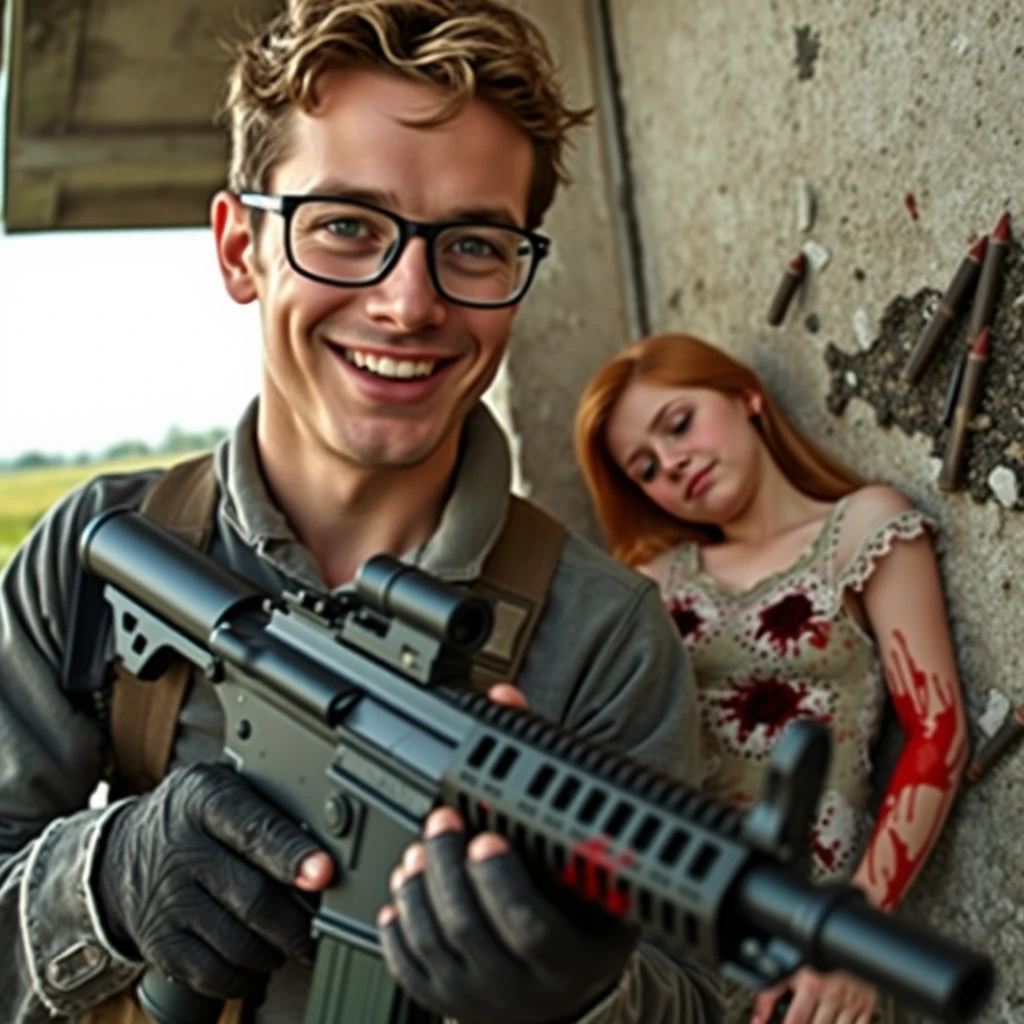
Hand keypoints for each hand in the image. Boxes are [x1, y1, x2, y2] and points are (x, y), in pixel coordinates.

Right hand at [94, 762, 333, 999]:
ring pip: (238, 941)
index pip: (254, 831)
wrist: (122, 854)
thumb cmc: (194, 817)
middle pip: (252, 896)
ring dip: (277, 949)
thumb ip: (268, 807)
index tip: (324, 873)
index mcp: (204, 801)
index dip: (292, 856)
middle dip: (297, 918)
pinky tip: (261, 961)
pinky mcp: (158, 944)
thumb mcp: (225, 787)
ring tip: (294, 939)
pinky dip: (247, 976)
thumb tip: (327, 838)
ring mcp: (168, 902)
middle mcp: (181, 852)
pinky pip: (212, 974)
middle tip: (323, 922)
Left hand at [377, 683, 636, 1022]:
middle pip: (471, 932)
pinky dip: (399, 928)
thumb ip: (548, 779)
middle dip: (449, 870)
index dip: (501, 881)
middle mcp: (526, 990)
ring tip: (416, 852)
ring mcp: (482, 1001)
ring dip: (419, 892)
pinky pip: (411, 971)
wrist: (571, 991)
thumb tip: (504, 699)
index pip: (531, 927)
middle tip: (441, 823)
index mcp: (572, 956)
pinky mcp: (447, 1004)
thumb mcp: (593, 860)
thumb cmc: (585, 912)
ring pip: (434, 951)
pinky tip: (401, 893)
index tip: (486, 836)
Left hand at [752, 967, 876, 1023]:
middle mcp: (832, 995)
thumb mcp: (789, 969)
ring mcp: (851, 1003)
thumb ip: (769, 995)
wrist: (848, 941)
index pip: (795, 1022)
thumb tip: (757, 1020)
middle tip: (799, 1021)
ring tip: (814, 1022)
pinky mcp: (866, 1008)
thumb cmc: (815, 955)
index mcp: (810, 985)